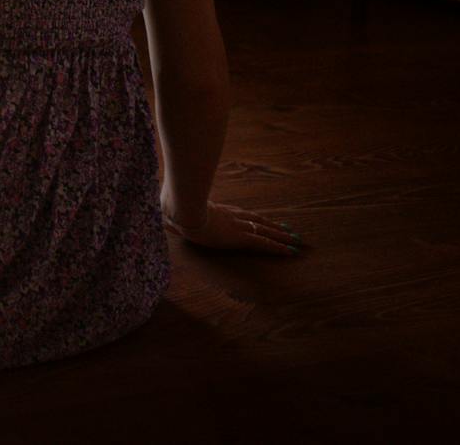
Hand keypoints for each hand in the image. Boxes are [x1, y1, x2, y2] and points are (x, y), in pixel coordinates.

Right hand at [163, 200, 303, 255]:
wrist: (182, 209)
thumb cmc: (176, 209)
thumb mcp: (176, 211)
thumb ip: (175, 214)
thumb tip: (163, 217)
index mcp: (220, 210)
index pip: (243, 215)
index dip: (256, 219)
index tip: (266, 221)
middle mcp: (232, 216)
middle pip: (258, 221)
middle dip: (274, 227)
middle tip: (290, 232)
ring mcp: (237, 226)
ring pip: (265, 232)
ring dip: (281, 237)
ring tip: (296, 240)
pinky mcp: (239, 237)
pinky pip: (263, 243)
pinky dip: (278, 247)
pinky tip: (290, 251)